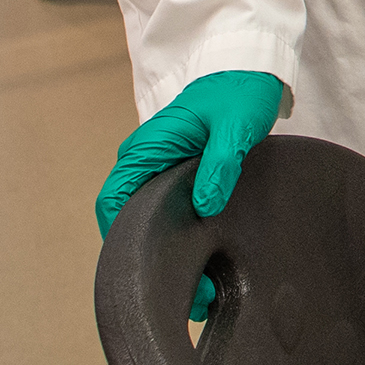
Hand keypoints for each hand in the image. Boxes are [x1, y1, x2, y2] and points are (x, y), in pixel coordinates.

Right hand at [94, 70, 284, 319]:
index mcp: (146, 150)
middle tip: (191, 295)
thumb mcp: (234, 128)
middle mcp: (146, 161)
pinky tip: (208, 261)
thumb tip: (202, 206)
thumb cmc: (239, 91)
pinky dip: (183, 238)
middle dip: (152, 259)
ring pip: (152, 219)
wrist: (251, 68)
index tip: (143, 274)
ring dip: (171, 253)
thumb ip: (218, 165)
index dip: (120, 241)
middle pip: (132, 219)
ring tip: (204, 292)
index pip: (113, 203)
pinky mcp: (181, 173)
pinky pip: (170, 211)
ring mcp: (162, 167)